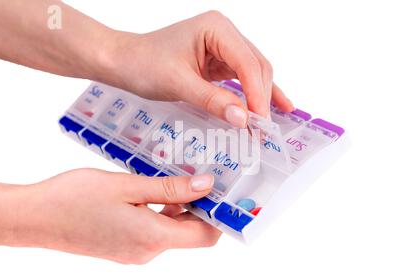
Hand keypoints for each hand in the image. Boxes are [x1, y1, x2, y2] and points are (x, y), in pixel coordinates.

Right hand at [0, 169, 219, 263]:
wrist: (36, 217)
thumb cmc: (75, 198)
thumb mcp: (128, 186)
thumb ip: (169, 188)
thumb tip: (205, 186)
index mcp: (152, 238)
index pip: (204, 235)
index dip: (218, 215)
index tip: (224, 192)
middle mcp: (147, 251)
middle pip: (190, 233)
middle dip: (201, 207)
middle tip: (204, 175)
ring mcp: (135, 251)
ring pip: (172, 230)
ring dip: (180, 207)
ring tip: (180, 176)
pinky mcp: (125, 246)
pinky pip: (154, 230)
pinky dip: (162, 212)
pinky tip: (156, 188)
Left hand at [101, 11, 293, 127]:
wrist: (124, 62)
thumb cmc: (144, 64)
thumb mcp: (179, 83)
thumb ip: (213, 100)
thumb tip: (244, 119)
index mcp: (217, 29)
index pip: (247, 63)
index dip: (257, 94)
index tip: (259, 122)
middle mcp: (224, 34)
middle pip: (256, 68)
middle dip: (261, 99)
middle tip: (262, 130)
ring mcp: (223, 48)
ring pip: (253, 74)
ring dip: (261, 99)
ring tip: (267, 125)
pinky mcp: (219, 63)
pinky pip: (243, 79)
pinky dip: (255, 94)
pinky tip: (275, 106)